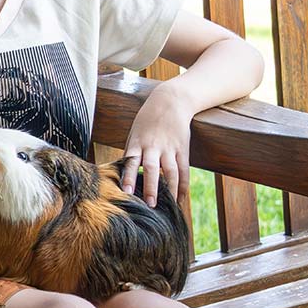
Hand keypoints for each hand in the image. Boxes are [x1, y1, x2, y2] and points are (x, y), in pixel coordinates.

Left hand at [121, 87, 193, 207]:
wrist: (170, 101)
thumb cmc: (147, 121)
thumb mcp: (134, 134)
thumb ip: (131, 154)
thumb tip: (123, 177)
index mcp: (137, 143)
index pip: (131, 162)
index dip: (128, 177)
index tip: (125, 192)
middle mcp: (153, 146)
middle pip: (152, 169)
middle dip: (151, 187)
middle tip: (150, 205)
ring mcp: (170, 148)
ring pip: (171, 171)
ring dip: (170, 190)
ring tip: (169, 206)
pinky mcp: (182, 149)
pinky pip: (184, 170)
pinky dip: (183, 185)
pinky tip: (181, 198)